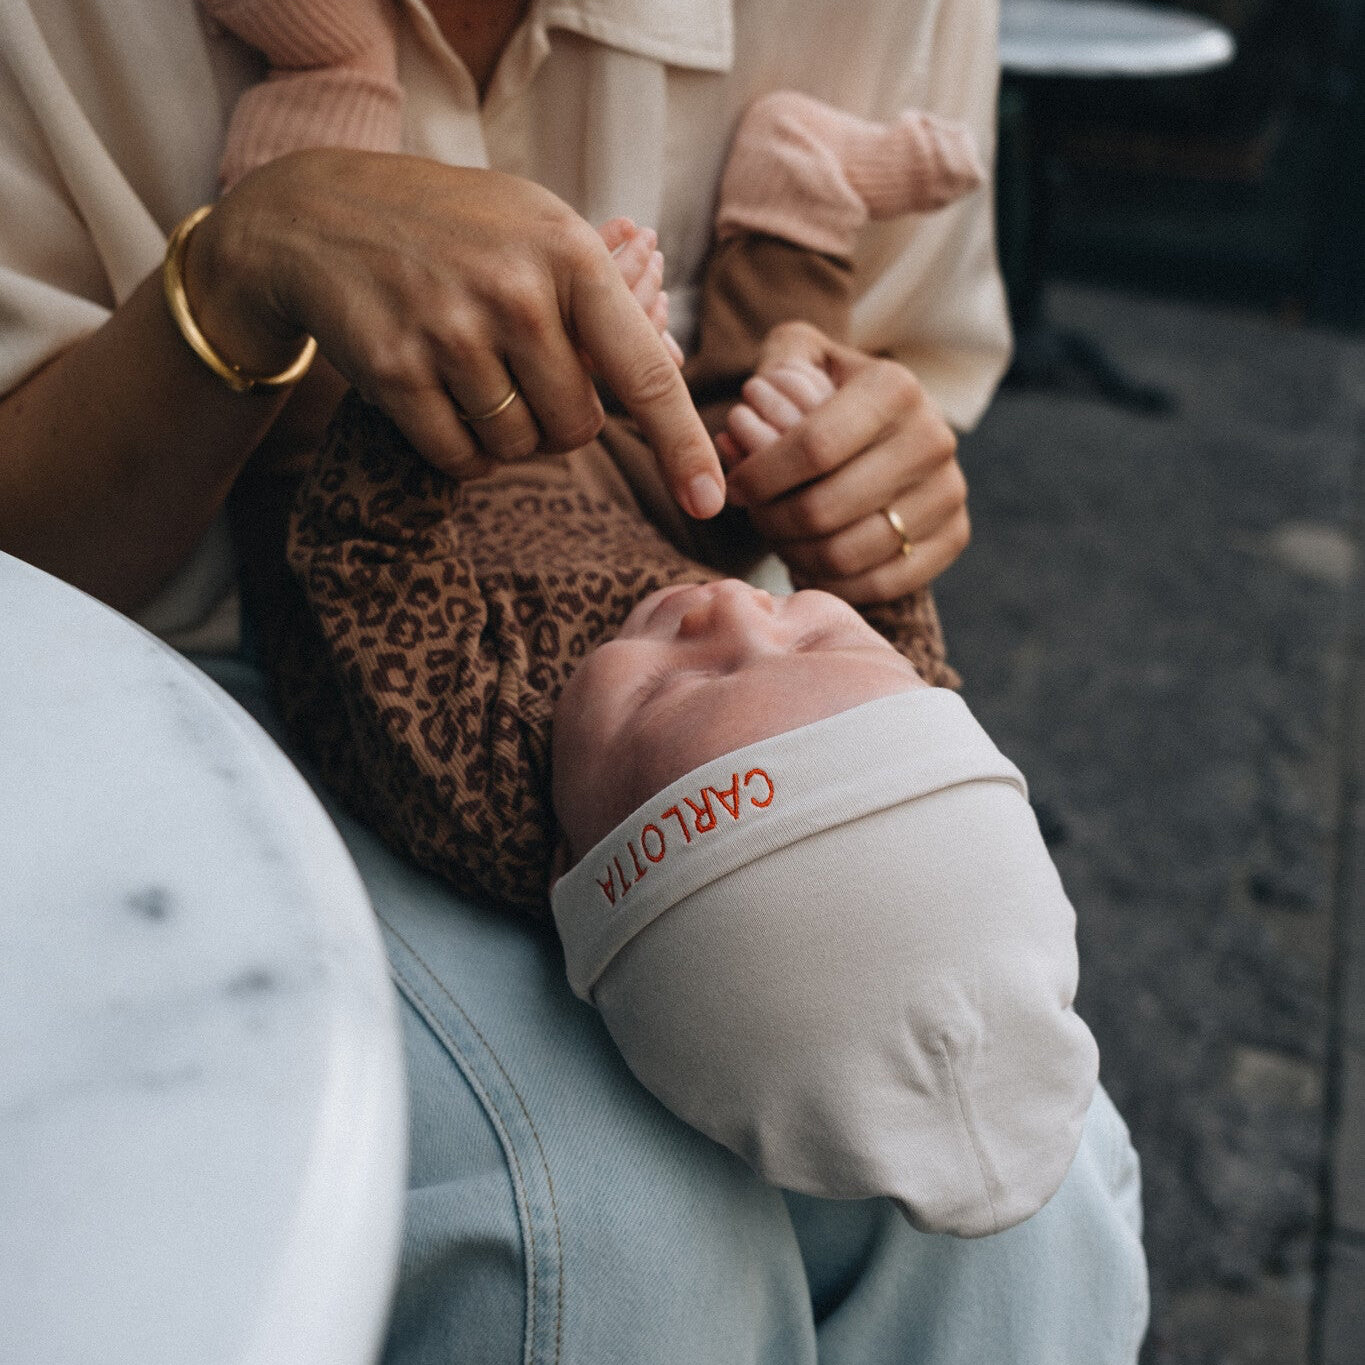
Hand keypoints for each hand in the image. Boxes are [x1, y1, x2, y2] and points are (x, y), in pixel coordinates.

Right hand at [188, 150, 723, 517]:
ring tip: (473, 374)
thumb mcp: (538, 228)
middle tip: (523, 374)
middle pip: (577, 428)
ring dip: (505, 435)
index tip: (711, 501)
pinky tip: (439, 397)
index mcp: (570, 255)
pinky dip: (459, 449)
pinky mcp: (395, 371)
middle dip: (559, 421)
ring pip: (518, 449)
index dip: (684, 445)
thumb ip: (606, 297)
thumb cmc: (456, 229)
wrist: (320, 215)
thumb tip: (674, 360)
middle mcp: (515, 294)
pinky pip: (459, 459)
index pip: (645, 373)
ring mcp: (450, 332)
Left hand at [720, 321, 967, 603]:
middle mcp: (933, 437)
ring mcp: (949, 491)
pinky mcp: (955, 535)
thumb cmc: (832, 395)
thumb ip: (776, 361)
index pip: (812, 448)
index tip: (735, 488)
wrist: (896, 429)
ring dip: (795, 555)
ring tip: (777, 538)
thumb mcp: (804, 356)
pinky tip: (808, 564)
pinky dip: (833, 582)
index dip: (760, 477)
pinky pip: (880, 583)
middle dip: (772, 521)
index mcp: (895, 387)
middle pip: (824, 508)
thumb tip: (756, 398)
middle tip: (754, 517)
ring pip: (846, 553)